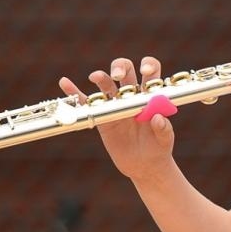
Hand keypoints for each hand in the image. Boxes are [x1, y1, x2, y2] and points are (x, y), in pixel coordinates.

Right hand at [58, 56, 175, 180]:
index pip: (151, 72)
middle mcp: (132, 95)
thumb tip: (157, 117)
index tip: (144, 71)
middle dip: (121, 68)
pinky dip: (74, 92)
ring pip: (106, 84)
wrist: (144, 165)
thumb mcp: (165, 140)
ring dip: (100, 77)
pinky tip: (65, 83)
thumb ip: (164, 128)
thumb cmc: (159, 148)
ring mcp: (115, 104)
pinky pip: (87, 102)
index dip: (148, 66)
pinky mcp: (101, 115)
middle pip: (126, 71)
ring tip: (96, 77)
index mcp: (151, 95)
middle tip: (118, 76)